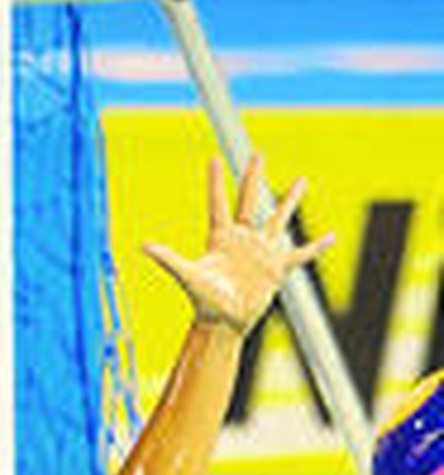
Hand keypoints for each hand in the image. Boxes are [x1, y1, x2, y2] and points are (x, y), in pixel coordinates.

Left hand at [144, 155, 332, 334]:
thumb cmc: (203, 301)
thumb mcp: (188, 275)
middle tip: (258, 153)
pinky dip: (316, 246)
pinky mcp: (277, 267)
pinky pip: (301, 254)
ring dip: (289, 200)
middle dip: (253, 177)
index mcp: (220, 237)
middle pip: (249, 200)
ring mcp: (261, 251)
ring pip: (278, 218)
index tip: (213, 158)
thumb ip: (169, 259)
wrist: (224, 322)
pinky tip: (331, 236)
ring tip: (301, 180)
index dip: (215, 182)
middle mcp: (242, 239)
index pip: (218, 203)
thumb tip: (143, 245)